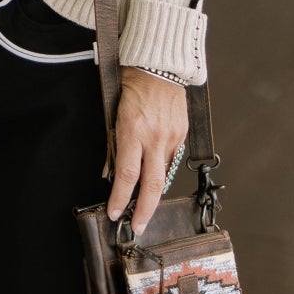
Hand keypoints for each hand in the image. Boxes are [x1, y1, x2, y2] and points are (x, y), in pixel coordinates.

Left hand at [106, 70, 186, 236]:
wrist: (159, 65)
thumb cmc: (131, 85)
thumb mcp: (114, 114)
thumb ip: (115, 145)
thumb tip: (112, 174)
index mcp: (133, 132)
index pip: (126, 176)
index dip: (120, 199)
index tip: (115, 213)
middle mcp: (154, 137)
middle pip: (152, 186)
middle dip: (144, 211)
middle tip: (138, 227)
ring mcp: (171, 136)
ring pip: (163, 172)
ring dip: (153, 189)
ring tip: (144, 201)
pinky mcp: (181, 133)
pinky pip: (171, 158)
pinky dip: (162, 166)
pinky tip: (155, 168)